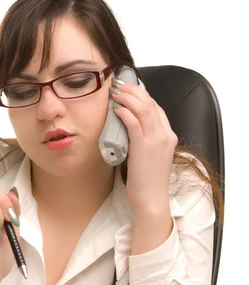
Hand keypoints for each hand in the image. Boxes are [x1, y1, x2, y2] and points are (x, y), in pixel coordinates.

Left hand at [111, 80, 177, 212]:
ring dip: (128, 97)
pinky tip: (116, 109)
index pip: (157, 108)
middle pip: (151, 103)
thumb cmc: (147, 181)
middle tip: (119, 85)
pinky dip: (125, 112)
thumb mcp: (150, 156)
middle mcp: (165, 135)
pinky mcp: (145, 147)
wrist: (151, 199)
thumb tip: (128, 128)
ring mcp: (156, 140)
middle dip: (134, 90)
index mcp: (169, 136)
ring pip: (144, 108)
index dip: (142, 96)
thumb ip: (144, 141)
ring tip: (116, 92)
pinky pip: (135, 122)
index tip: (128, 91)